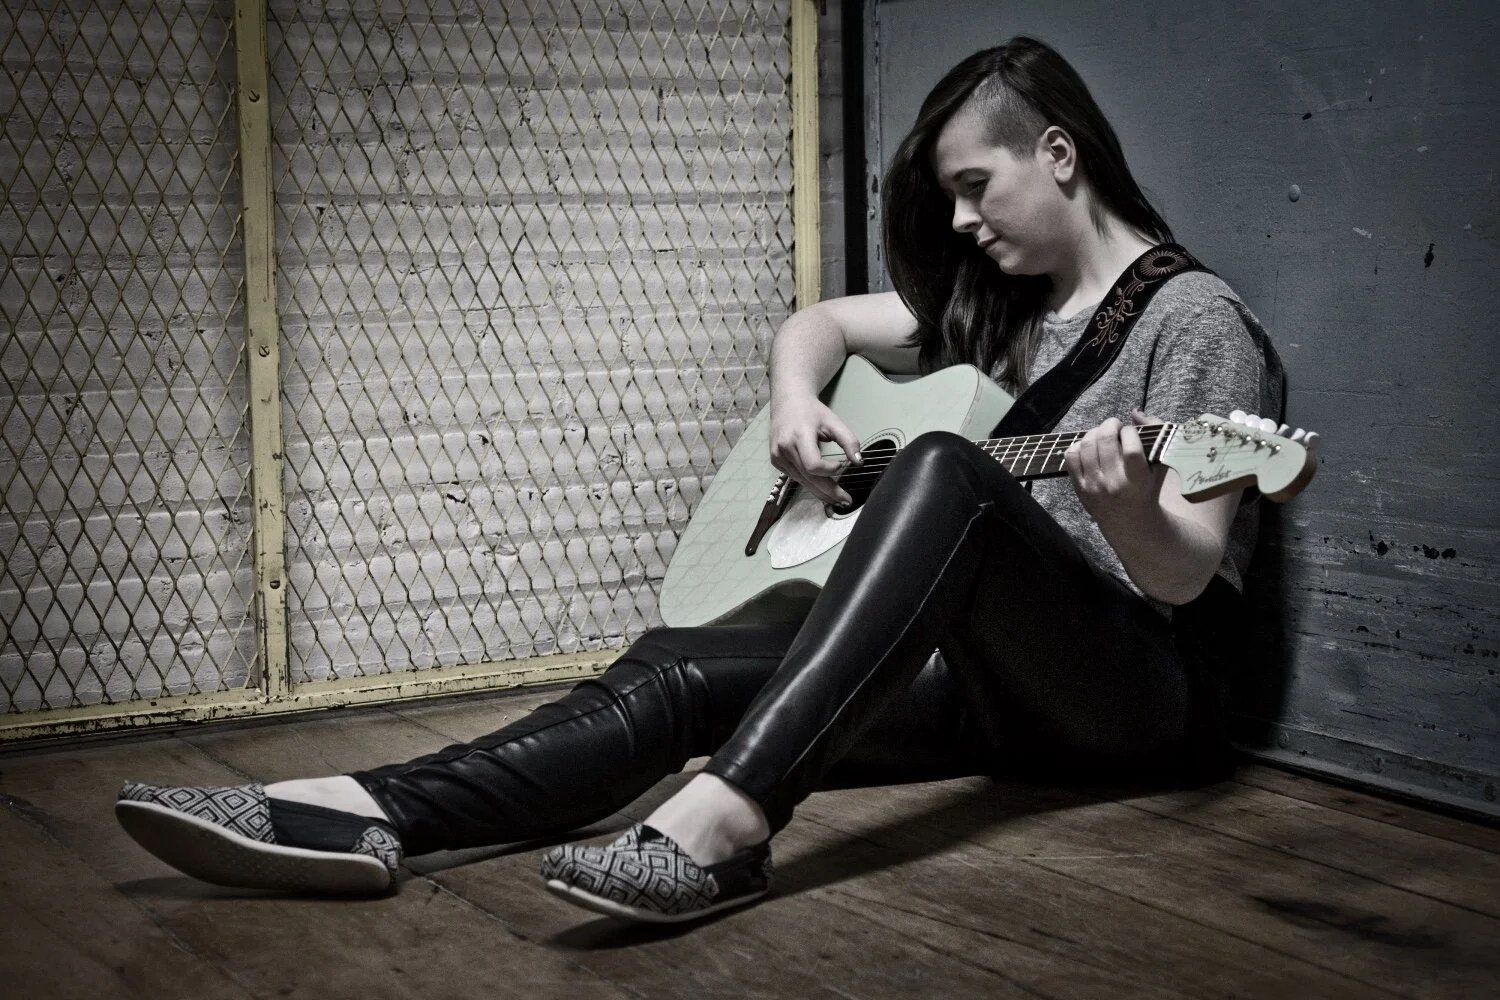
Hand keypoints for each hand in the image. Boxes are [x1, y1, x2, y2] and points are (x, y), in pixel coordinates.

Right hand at [768, 394, 861, 505]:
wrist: (788, 401)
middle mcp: (784, 449)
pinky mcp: (776, 462)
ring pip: (802, 482)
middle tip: (845, 500)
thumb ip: (848, 441)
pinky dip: (810, 484)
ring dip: (820, 492)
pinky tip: (821, 489)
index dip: (828, 470)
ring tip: (836, 499)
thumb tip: (859, 462)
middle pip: (808, 478)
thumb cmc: (812, 411)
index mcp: (798, 437)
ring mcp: (778, 457)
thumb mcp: (833, 422)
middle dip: (829, 491)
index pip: (812, 465)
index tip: (840, 465)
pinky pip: (796, 478)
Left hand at [1063, 411, 1168, 526]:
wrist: (1129, 521)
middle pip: (1105, 441)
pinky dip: (1078, 445)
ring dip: (1094, 432)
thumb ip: (1155, 433)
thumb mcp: (1159, 465)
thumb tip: (1134, 412)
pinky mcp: (1079, 488)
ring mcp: (1094, 486)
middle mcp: (1114, 483)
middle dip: (1110, 424)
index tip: (1130, 431)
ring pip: (1086, 445)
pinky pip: (1070, 457)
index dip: (1129, 431)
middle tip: (1115, 426)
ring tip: (1103, 434)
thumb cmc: (1147, 488)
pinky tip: (1089, 446)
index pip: (1130, 448)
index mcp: (1137, 479)